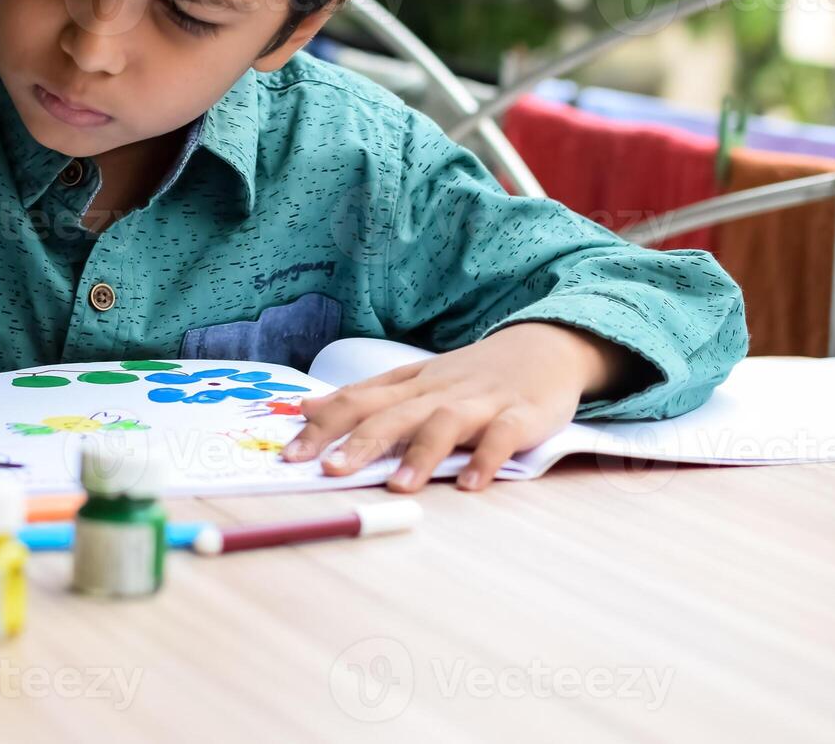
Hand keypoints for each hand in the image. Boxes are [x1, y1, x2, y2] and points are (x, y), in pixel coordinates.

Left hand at [282, 323, 640, 491]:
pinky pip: (502, 436)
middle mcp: (439, 391)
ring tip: (399, 487)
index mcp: (410, 385)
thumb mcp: (413, 380)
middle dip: (359, 442)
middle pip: (393, 413)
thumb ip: (364, 396)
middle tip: (329, 472)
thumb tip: (306, 406)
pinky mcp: (521, 415)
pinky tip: (472, 485)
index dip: (322, 427)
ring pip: (445, 423)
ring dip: (421, 454)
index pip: (357, 401)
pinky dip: (488, 459)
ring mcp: (480, 402)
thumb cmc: (471, 374)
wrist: (545, 346)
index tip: (289, 455)